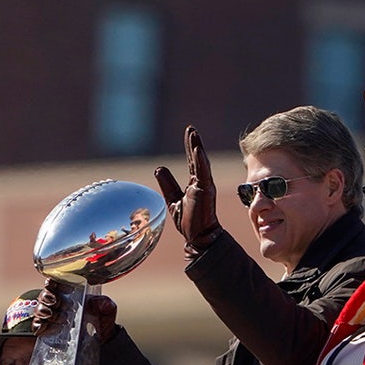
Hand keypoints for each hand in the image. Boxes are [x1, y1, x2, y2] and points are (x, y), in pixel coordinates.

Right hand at [32, 279, 119, 343]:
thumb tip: (102, 304)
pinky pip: (37, 326)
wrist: (101, 341)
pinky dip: (38, 325)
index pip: (57, 284)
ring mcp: (51, 317)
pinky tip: (42, 327)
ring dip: (44, 311)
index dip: (52, 282)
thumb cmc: (101, 321)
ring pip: (40, 309)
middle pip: (45, 296)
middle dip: (47, 297)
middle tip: (56, 302)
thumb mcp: (107, 311)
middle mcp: (58, 304)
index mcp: (70, 294)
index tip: (53, 282)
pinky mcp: (47, 331)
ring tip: (53, 315)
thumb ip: (106, 305)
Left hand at [155, 126, 222, 253]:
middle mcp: (202, 182)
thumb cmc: (189, 222)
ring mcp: (205, 186)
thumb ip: (167, 183)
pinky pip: (202, 173)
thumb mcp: (172, 199)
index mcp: (195, 184)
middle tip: (191, 128)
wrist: (199, 237)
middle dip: (193, 142)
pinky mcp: (205, 190)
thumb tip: (159, 168)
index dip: (190, 147)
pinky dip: (200, 160)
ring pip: (201, 162)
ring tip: (193, 133)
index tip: (189, 133)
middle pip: (197, 158)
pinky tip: (198, 149)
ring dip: (197, 147)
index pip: (193, 161)